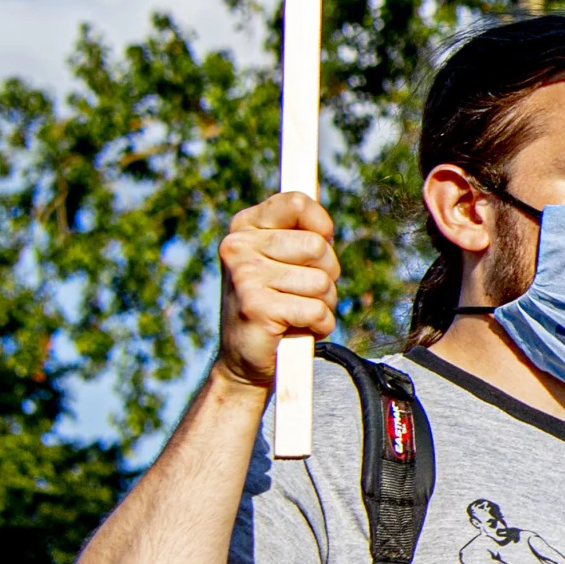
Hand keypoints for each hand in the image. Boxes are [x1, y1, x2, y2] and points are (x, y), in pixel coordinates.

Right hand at [214, 193, 339, 391]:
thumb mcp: (281, 261)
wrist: (242, 361)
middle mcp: (238, 246)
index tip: (320, 242)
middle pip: (318, 246)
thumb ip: (300, 233)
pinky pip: (318, 310)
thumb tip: (321, 211)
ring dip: (324, 304)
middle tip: (303, 293)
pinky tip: (296, 330)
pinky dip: (319, 326)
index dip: (321, 225)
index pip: (297, 202)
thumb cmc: (273, 305)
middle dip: (327, 274)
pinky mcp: (257, 307)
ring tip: (297, 313)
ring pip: (322, 282)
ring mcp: (245, 276)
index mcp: (244, 227)